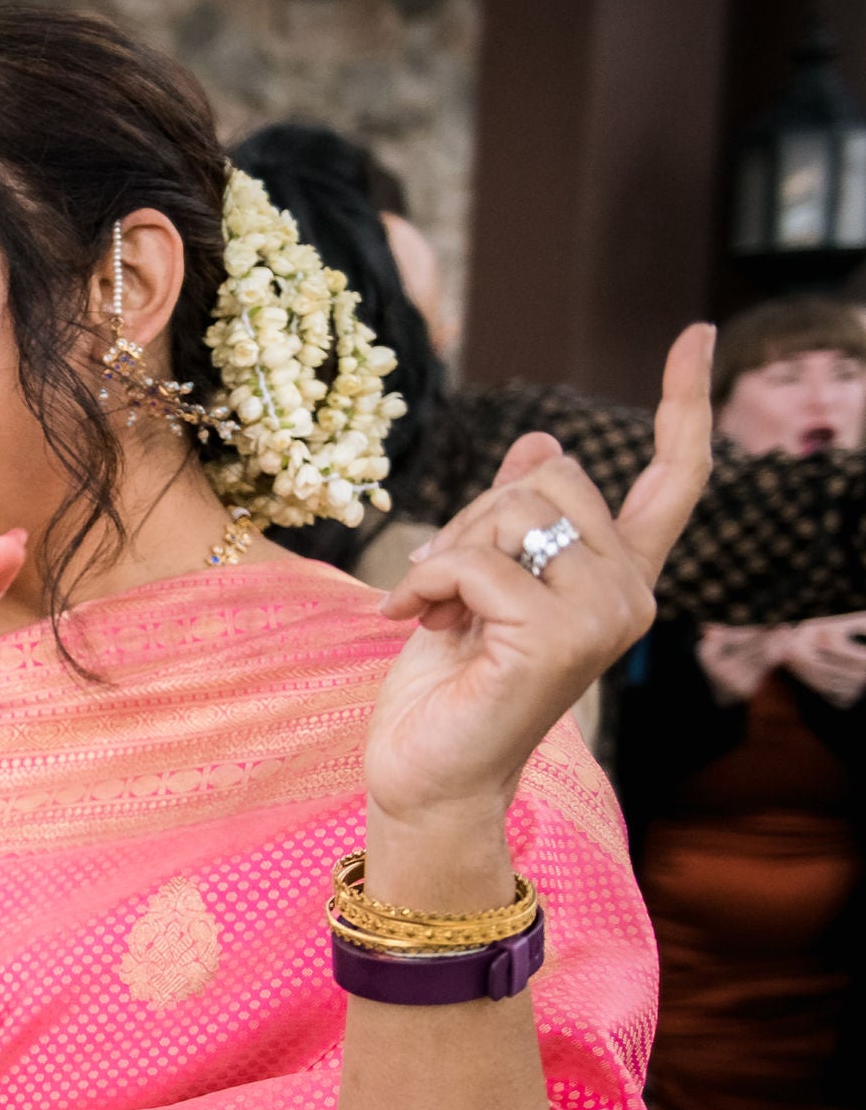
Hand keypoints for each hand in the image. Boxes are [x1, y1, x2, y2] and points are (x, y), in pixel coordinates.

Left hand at [366, 325, 713, 873]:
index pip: (673, 477)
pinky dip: (426, 579)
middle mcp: (631, 593)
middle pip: (555, 479)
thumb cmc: (446, 688)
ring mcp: (604, 617)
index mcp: (618, 576)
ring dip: (448, 549)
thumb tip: (542, 439)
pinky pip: (476, 559)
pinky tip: (411, 620)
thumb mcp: (474, 582)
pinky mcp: (558, 639)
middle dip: (477, 514)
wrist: (424, 774)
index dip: (684, 403)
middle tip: (444, 581)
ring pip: (516, 511)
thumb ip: (511, 519)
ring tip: (434, 608)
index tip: (698, 334)